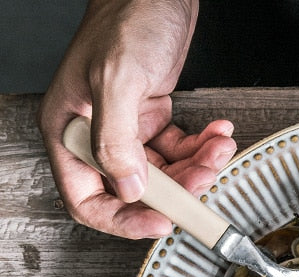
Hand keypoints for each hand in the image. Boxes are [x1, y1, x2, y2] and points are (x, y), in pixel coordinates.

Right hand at [37, 0, 236, 239]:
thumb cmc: (125, 19)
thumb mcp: (116, 78)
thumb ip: (117, 139)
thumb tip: (128, 188)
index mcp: (69, 133)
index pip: (88, 201)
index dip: (123, 220)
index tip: (160, 223)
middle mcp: (95, 138)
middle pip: (136, 193)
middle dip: (177, 190)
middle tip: (203, 178)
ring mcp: (125, 131)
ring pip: (165, 175)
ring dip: (197, 168)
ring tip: (217, 149)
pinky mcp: (151, 121)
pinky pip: (179, 152)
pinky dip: (201, 149)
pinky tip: (217, 135)